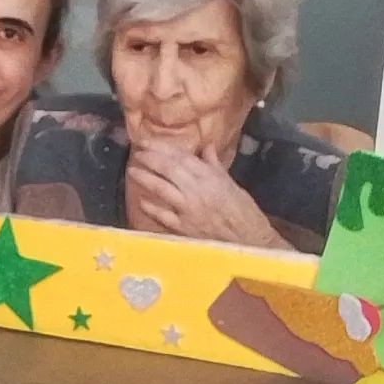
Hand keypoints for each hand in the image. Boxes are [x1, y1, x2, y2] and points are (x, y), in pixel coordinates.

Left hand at [124, 141, 287, 247]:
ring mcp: (189, 210)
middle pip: (168, 169)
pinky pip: (164, 216)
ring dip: (145, 178)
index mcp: (210, 177)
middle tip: (137, 150)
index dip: (161, 147)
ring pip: (162, 189)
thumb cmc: (244, 212)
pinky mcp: (184, 228)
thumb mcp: (232, 185)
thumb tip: (206, 147)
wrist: (251, 242)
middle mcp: (197, 190)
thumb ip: (215, 166)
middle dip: (150, 158)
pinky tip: (142, 202)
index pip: (181, 157)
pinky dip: (152, 208)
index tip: (146, 141)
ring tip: (133, 170)